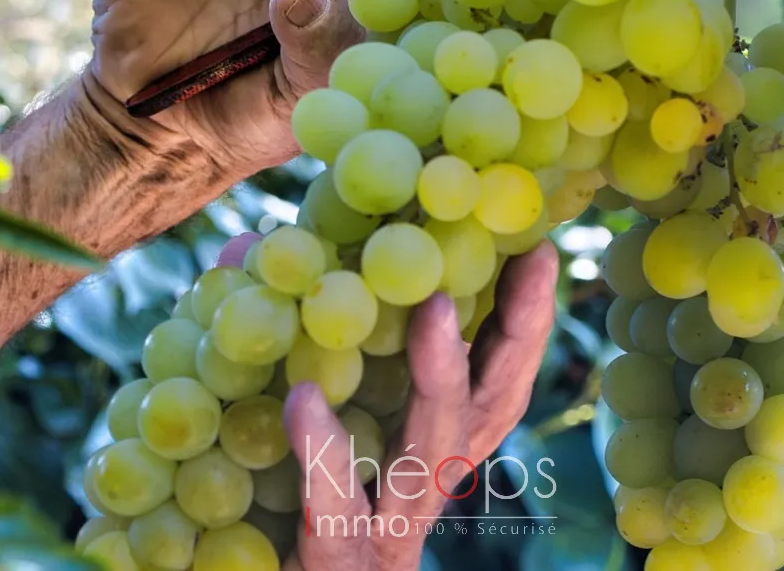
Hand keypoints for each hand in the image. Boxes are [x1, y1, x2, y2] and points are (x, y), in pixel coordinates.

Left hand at [215, 236, 559, 569]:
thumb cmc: (266, 514)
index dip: (520, 322)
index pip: (490, 383)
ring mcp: (386, 535)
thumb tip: (246, 245)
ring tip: (436, 309)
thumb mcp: (278, 411)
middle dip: (517, 335)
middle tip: (531, 261)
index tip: (537, 250)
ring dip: (441, 378)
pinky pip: (339, 513)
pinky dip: (325, 456)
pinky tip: (304, 402)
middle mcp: (420, 490)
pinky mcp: (339, 567)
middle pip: (489, 410)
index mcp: (421, 455)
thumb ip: (273, 338)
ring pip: (431, 457)